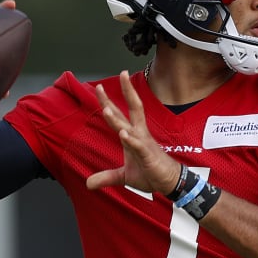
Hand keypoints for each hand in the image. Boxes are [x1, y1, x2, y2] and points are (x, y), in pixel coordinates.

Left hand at [86, 70, 179, 194]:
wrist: (169, 183)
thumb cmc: (150, 174)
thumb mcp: (124, 177)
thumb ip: (106, 177)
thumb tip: (88, 183)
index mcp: (133, 135)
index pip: (119, 114)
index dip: (109, 101)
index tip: (99, 87)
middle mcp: (139, 134)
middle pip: (132, 109)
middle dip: (126, 92)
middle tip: (122, 74)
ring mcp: (144, 144)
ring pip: (129, 127)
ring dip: (117, 119)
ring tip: (106, 109)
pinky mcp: (148, 156)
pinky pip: (138, 146)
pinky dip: (131, 140)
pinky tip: (123, 134)